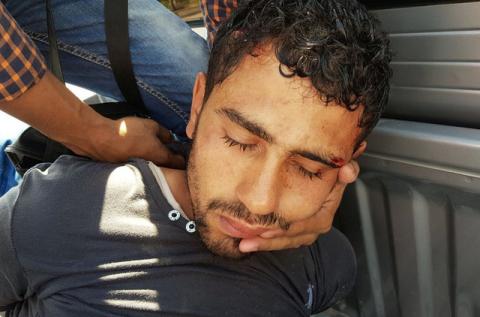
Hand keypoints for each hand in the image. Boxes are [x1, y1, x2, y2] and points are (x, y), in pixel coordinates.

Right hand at [70, 116, 184, 168]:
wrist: (100, 139)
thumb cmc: (128, 131)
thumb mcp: (151, 126)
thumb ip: (164, 133)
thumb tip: (169, 138)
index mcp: (161, 157)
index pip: (179, 163)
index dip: (184, 158)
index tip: (184, 154)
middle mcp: (153, 168)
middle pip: (167, 168)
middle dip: (171, 162)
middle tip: (171, 152)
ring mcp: (140, 171)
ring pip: (154, 168)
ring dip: (157, 162)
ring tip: (154, 152)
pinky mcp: (128, 170)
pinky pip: (142, 167)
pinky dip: (143, 162)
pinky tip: (138, 153)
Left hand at [238, 160, 359, 251]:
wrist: (329, 178)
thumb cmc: (330, 174)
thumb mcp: (337, 171)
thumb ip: (345, 170)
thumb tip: (349, 171)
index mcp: (325, 213)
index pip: (307, 224)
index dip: (288, 228)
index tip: (266, 230)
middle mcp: (316, 225)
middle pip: (291, 237)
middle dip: (269, 241)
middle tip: (247, 241)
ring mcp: (306, 231)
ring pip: (284, 242)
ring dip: (263, 244)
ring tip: (244, 244)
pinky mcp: (295, 233)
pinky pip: (280, 241)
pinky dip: (264, 241)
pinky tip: (247, 241)